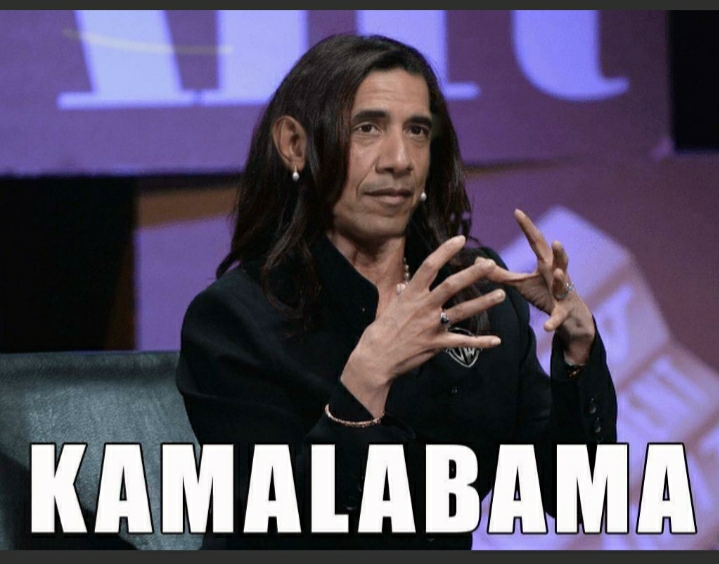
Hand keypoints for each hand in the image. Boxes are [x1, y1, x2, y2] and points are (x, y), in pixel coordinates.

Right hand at [341, 235, 504, 415]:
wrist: (376, 359)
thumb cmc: (379, 332)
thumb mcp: (389, 308)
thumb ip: (401, 296)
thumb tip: (404, 286)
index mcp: (410, 294)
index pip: (430, 266)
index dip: (445, 251)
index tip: (460, 239)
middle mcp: (424, 307)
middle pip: (452, 285)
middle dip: (472, 274)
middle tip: (490, 264)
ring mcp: (432, 326)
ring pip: (463, 311)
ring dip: (483, 303)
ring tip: (501, 295)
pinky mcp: (437, 344)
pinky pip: (462, 342)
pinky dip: (481, 342)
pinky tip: (497, 341)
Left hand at [484, 209, 595, 363]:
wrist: (569, 316)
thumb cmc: (544, 293)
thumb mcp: (520, 283)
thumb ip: (500, 273)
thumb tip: (477, 262)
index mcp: (545, 264)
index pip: (536, 242)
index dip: (528, 227)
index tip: (517, 211)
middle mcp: (557, 274)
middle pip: (558, 259)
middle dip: (558, 251)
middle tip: (555, 241)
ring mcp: (563, 293)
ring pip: (564, 283)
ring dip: (561, 277)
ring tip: (556, 272)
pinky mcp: (563, 312)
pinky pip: (558, 317)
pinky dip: (552, 322)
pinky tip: (545, 327)